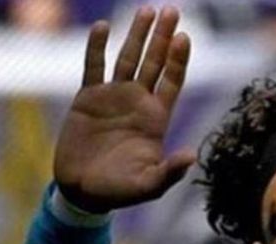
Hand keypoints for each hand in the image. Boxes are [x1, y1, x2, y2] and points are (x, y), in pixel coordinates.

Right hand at [54, 6, 194, 212]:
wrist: (83, 192)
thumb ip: (169, 171)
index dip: (178, 59)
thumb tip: (192, 156)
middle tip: (172, 9)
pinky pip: (93, 68)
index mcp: (156, 119)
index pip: (172, 82)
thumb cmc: (120, 191)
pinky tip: (102, 27)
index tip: (184, 36)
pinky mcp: (87, 99)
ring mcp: (113, 98)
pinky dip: (96, 48)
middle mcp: (138, 103)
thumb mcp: (148, 185)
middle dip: (163, 37)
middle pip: (154, 63)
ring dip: (136, 35)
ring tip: (146, 10)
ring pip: (128, 59)